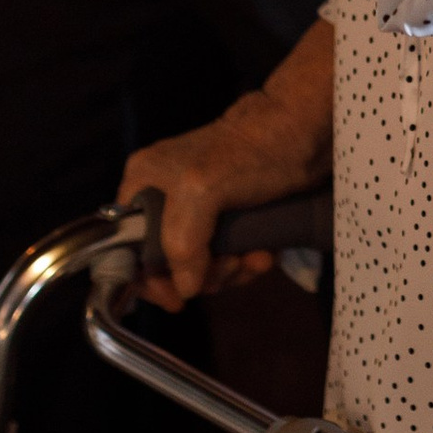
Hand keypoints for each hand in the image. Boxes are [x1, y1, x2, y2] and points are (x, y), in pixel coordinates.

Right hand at [120, 23, 335, 310]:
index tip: (177, 298)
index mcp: (145, 183)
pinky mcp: (233, 219)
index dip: (146, 277)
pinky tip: (265, 255)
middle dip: (202, 275)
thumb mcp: (201, 190)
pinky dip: (248, 264)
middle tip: (230, 267)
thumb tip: (186, 288)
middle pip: (168, 263)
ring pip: (202, 266)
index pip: (125, 244)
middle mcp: (167, 197)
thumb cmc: (250, 152)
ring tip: (255, 258)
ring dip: (231, 272)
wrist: (307, 134)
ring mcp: (202, 210)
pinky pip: (230, 259)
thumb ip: (181, 241)